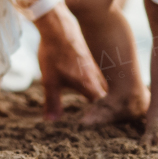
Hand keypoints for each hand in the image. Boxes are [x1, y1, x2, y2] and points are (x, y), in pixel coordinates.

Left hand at [34, 4, 107, 120]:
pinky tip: (91, 93)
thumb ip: (52, 102)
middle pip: (107, 102)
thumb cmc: (54, 53)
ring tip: (100, 115)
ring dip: (102, 102)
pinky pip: (99, 81)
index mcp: (90, 85)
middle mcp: (98, 79)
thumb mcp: (50, 80)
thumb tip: (51, 122)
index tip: (101, 132)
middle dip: (106, 114)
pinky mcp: (93, 63)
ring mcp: (97, 70)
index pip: (103, 110)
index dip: (103, 121)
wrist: (58, 27)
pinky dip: (97, 89)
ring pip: (105, 90)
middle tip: (105, 127)